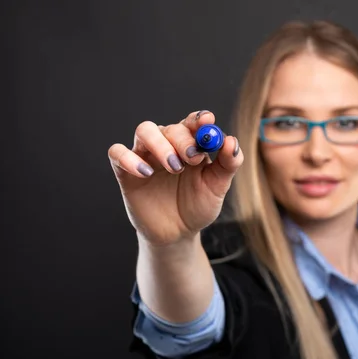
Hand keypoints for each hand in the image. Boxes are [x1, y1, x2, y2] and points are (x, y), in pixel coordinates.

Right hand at [108, 110, 242, 245]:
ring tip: (174, 167)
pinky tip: (146, 173)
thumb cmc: (197, 205)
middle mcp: (167, 145)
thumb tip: (231, 141)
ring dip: (160, 144)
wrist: (178, 233)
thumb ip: (228, 163)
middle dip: (183, 140)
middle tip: (192, 159)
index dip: (198, 119)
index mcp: (190, 145)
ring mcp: (145, 156)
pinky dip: (129, 158)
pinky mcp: (126, 172)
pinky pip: (117, 153)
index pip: (192, 122)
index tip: (207, 121)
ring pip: (144, 130)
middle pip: (170, 127)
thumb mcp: (218, 186)